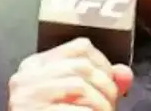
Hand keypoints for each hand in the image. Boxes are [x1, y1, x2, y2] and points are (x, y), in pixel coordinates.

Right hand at [8, 37, 133, 109]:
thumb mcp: (74, 97)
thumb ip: (100, 82)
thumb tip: (125, 74)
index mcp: (36, 65)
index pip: (80, 47)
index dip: (104, 63)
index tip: (112, 83)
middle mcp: (26, 76)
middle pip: (82, 66)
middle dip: (106, 88)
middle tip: (111, 106)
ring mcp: (26, 96)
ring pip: (79, 86)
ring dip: (100, 104)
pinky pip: (73, 109)